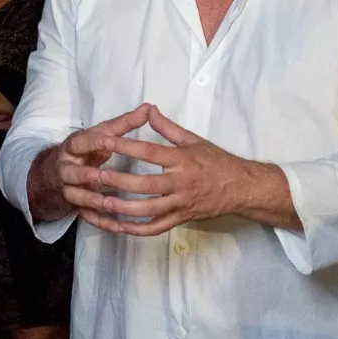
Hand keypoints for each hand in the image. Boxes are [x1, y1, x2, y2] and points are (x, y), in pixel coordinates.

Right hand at [28, 104, 153, 221]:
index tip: (109, 141)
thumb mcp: (100, 133)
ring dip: (91, 200)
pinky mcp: (74, 205)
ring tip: (109, 203)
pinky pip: (84, 215)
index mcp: (74, 145)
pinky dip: (98, 220)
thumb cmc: (87, 149)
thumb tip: (148, 108)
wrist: (57, 172)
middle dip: (88, 175)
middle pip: (74, 172)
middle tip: (104, 177)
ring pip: (76, 196)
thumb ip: (123, 123)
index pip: (82, 142)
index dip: (95, 141)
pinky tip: (115, 225)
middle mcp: (67, 167)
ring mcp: (68, 188)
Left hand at [74, 106, 267, 235]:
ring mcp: (180, 204)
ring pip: (147, 210)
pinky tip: (119, 226)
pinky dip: (136, 229)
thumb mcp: (194, 140)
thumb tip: (149, 109)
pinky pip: (156, 228)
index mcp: (183, 160)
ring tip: (101, 203)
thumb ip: (168, 128)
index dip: (127, 146)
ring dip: (122, 208)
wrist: (241, 188)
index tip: (106, 140)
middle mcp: (181, 183)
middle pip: (145, 184)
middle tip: (95, 176)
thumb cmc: (217, 161)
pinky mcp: (181, 219)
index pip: (150, 152)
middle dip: (119, 181)